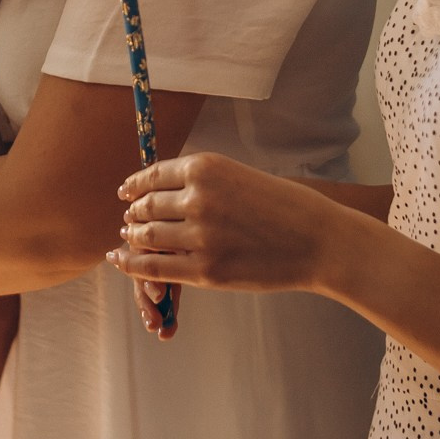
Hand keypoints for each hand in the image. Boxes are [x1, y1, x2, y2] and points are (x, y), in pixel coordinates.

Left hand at [107, 153, 350, 336]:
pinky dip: (131, 264)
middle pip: (147, 206)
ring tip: (128, 237)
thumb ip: (203, 183)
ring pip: (147, 236)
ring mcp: (199, 236)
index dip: (135, 186)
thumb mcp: (239, 177)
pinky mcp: (206, 271)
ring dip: (133, 237)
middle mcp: (197, 198)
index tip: (125, 192)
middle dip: (134, 213)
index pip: (154, 175)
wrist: (319, 241)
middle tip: (129, 219)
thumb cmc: (286, 207)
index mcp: (206, 167)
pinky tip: (120, 260)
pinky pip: (155, 267)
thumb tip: (164, 192)